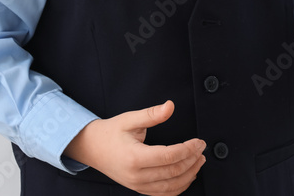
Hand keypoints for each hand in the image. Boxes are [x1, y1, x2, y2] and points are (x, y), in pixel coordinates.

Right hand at [63, 100, 205, 195]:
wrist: (91, 148)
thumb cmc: (110, 133)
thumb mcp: (129, 119)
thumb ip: (151, 114)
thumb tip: (170, 106)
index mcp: (135, 157)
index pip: (169, 156)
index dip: (188, 149)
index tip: (199, 142)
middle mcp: (137, 175)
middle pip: (173, 172)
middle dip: (192, 160)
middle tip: (202, 149)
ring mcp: (138, 185)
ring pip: (171, 187)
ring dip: (189, 174)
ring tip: (199, 161)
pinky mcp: (139, 189)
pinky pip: (164, 194)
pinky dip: (179, 187)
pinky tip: (188, 176)